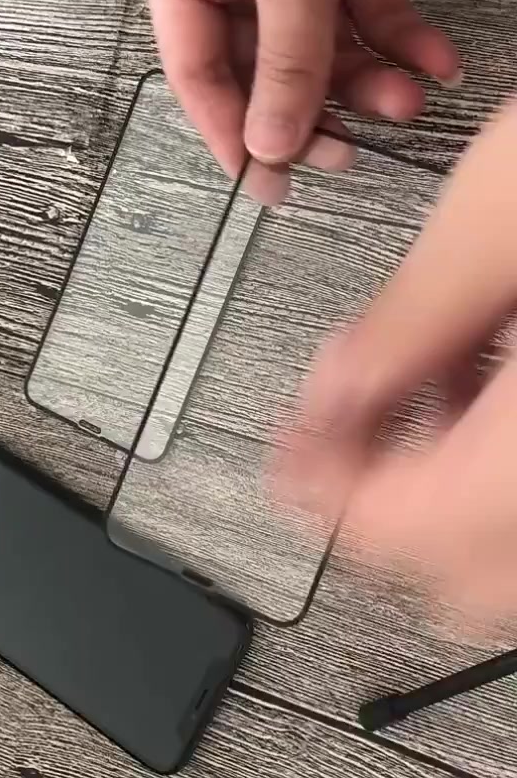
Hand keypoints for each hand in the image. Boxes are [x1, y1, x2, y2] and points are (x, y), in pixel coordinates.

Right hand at [138, 0, 465, 201]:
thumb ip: (286, 61)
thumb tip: (270, 143)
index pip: (200, 73)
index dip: (234, 134)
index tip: (269, 185)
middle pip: (266, 70)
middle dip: (311, 113)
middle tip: (345, 154)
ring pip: (324, 50)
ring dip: (368, 84)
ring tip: (408, 102)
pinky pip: (372, 15)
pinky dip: (404, 43)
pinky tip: (434, 63)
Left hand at [279, 99, 516, 626]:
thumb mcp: (509, 204)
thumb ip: (409, 317)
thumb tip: (330, 388)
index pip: (416, 533)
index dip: (329, 499)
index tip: (286, 462)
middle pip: (469, 578)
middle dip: (384, 511)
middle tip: (337, 438)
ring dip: (444, 493)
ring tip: (406, 398)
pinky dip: (506, 464)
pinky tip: (486, 382)